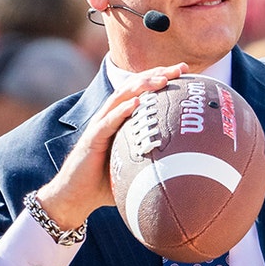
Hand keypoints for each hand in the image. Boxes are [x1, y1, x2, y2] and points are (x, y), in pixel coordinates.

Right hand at [35, 63, 187, 228]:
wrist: (75, 196)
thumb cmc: (106, 182)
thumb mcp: (136, 167)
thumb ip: (156, 160)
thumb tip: (188, 166)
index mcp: (121, 118)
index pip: (143, 90)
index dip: (161, 77)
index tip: (184, 70)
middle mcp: (110, 116)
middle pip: (134, 87)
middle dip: (157, 74)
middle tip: (179, 69)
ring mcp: (100, 126)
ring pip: (121, 99)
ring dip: (142, 87)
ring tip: (161, 80)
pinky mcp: (92, 140)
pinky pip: (107, 123)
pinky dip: (122, 111)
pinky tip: (136, 103)